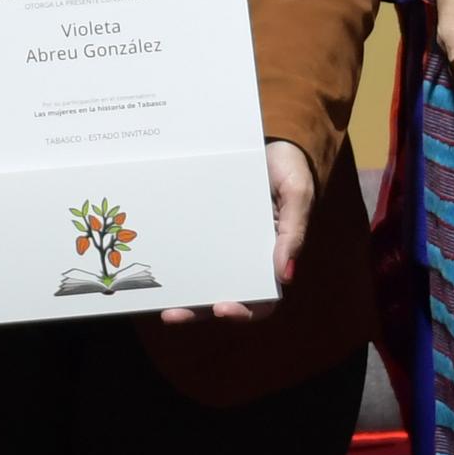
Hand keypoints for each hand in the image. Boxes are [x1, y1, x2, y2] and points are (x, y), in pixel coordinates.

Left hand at [164, 139, 315, 323]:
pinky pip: (190, 245)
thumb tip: (286, 276)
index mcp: (272, 256)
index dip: (243, 310)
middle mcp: (245, 256)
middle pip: (223, 294)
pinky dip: (175, 260)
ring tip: (158, 302)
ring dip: (182, 293)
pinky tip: (156, 264)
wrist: (272, 139)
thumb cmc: (290, 170)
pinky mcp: (204, 224)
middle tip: (172, 314)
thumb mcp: (297, 196)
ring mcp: (222, 242)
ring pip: (202, 277)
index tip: (222, 308)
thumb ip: (293, 233)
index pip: (261, 298)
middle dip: (198, 309)